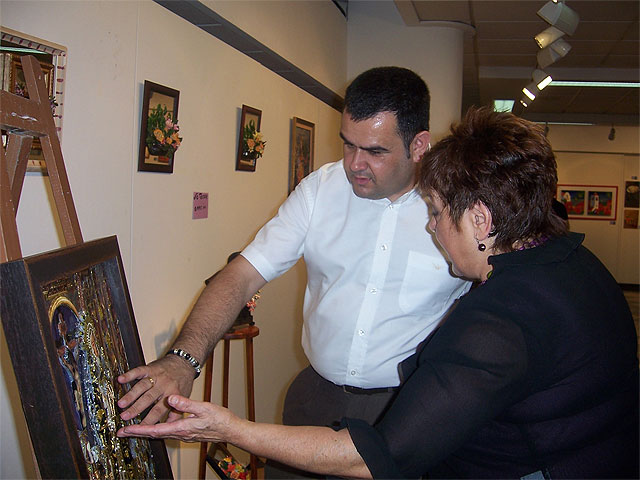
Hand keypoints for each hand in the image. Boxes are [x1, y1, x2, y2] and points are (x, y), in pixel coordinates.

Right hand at [117, 355, 195, 423]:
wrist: (184, 362)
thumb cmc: (183, 382)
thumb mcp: (184, 398)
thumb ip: (175, 413)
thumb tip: (168, 429)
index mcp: (172, 395)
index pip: (158, 410)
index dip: (148, 420)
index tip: (138, 429)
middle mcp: (164, 386)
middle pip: (148, 399)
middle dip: (136, 408)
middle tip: (124, 417)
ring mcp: (156, 376)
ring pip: (142, 386)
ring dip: (131, 395)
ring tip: (121, 404)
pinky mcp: (151, 368)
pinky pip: (139, 371)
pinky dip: (130, 375)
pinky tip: (121, 379)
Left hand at [117, 395, 235, 442]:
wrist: (231, 430)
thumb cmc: (219, 419)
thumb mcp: (203, 407)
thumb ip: (186, 404)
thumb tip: (170, 399)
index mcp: (182, 427)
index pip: (155, 429)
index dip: (139, 429)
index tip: (126, 429)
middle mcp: (180, 434)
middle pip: (154, 434)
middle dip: (137, 433)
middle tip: (122, 432)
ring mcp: (183, 435)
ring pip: (160, 434)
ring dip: (146, 432)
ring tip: (134, 430)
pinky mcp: (187, 433)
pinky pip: (167, 433)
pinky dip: (156, 431)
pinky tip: (155, 427)